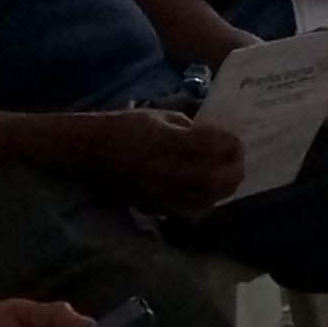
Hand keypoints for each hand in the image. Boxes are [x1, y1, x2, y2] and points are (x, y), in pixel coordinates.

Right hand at [84, 106, 251, 214]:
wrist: (89, 150)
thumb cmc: (124, 126)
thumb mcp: (159, 115)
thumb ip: (188, 127)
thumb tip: (212, 137)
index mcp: (168, 140)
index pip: (211, 147)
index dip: (231, 146)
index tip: (237, 142)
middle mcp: (166, 168)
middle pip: (214, 180)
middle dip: (234, 172)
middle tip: (239, 163)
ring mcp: (160, 190)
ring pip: (204, 200)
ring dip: (222, 190)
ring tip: (227, 178)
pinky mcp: (153, 205)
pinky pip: (186, 211)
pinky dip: (203, 204)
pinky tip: (207, 193)